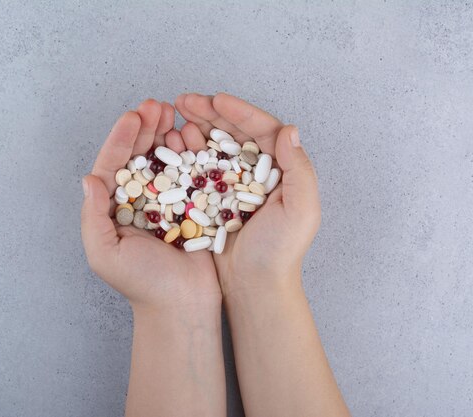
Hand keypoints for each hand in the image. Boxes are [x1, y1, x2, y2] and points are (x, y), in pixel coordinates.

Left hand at [81, 99, 220, 312]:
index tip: (132, 116)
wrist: (182, 305)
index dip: (120, 139)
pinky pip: (190, 174)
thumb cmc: (142, 284)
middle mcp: (139, 201)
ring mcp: (167, 202)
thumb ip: (93, 217)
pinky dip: (191, 154)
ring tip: (174, 114)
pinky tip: (192, 137)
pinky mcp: (192, 206)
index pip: (114, 166)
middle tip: (157, 106)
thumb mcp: (104, 253)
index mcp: (115, 209)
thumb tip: (89, 179)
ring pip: (164, 160)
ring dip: (167, 135)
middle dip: (146, 129)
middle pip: (139, 156)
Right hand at [175, 93, 320, 295]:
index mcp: (282, 171)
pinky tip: (171, 142)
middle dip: (209, 113)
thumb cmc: (281, 252)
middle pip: (234, 133)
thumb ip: (299, 169)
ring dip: (194, 128)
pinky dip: (186, 153)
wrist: (255, 286)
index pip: (262, 130)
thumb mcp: (301, 210)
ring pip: (213, 147)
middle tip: (183, 100)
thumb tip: (289, 130)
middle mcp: (258, 173)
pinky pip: (199, 169)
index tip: (216, 99)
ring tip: (174, 115)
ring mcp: (233, 185)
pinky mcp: (214, 199)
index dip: (239, 112)